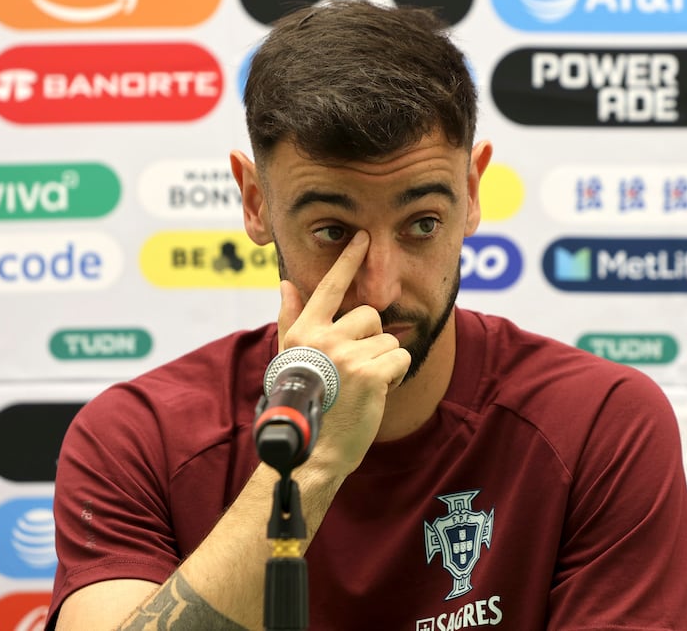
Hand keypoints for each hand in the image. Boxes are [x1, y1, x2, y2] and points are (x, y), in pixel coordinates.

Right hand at [276, 231, 411, 474]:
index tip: (363, 237)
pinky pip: (400, 358)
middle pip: (370, 315)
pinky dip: (395, 376)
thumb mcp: (291, 358)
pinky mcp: (370, 372)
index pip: (329, 287)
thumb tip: (286, 283)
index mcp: (304, 332)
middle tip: (355, 371)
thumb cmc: (304, 404)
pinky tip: (374, 394)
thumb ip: (291, 318)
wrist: (313, 449)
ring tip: (362, 386)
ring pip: (389, 338)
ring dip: (384, 362)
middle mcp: (324, 337)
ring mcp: (347, 354)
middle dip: (372, 340)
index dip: (348, 261)